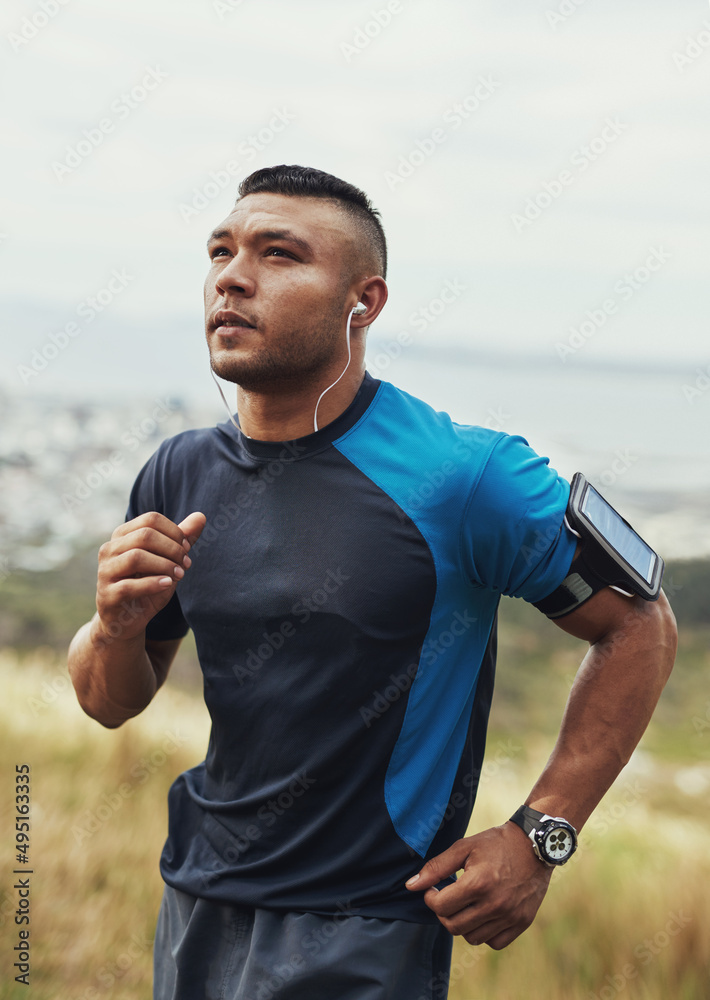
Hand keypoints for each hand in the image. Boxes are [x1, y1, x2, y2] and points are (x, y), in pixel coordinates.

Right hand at [94, 511, 205, 642]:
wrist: (126, 620)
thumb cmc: (148, 584)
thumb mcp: (167, 560)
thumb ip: (181, 539)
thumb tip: (202, 516)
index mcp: (123, 535)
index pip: (151, 519)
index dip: (174, 532)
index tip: (187, 548)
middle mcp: (110, 549)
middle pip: (145, 536)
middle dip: (172, 549)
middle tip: (186, 564)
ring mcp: (105, 572)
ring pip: (136, 557)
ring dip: (164, 565)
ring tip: (179, 575)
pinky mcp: (107, 595)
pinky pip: (129, 586)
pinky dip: (153, 583)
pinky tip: (167, 584)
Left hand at [405, 822, 552, 949]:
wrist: (534, 845)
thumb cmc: (495, 843)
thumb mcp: (464, 847)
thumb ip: (436, 867)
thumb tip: (411, 886)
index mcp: (478, 883)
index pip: (440, 907)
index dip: (431, 898)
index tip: (434, 889)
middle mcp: (494, 904)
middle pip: (453, 926)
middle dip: (443, 912)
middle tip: (448, 897)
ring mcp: (510, 916)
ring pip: (472, 937)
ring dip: (463, 923)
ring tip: (466, 904)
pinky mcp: (522, 922)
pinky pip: (494, 942)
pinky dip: (484, 932)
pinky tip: (483, 913)